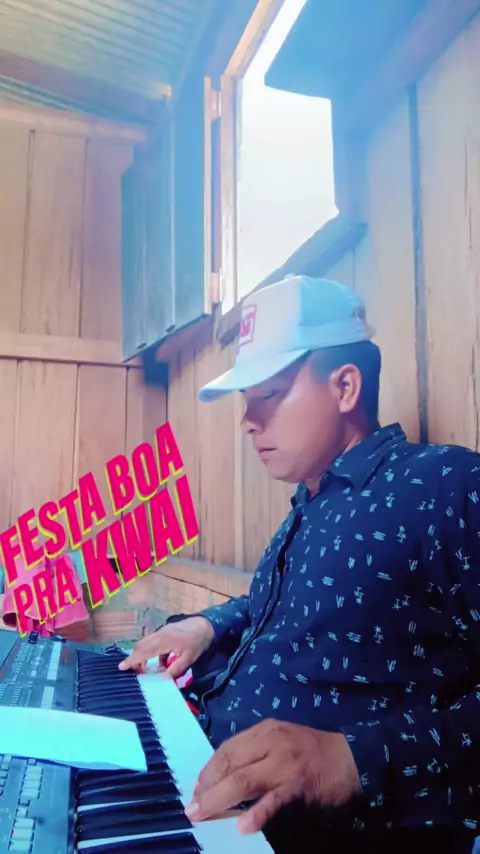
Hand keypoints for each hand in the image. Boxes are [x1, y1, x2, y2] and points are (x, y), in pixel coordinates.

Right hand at [118, 616, 214, 678]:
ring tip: (148, 669)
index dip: (132, 660)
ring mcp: (162, 631)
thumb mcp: (189, 659)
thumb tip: (162, 679)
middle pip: (141, 646)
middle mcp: (159, 634)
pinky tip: (162, 662)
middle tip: (136, 672)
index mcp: (164, 641)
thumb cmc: (198, 642)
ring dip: (144, 655)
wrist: (206, 625)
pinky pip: (153, 642)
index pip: (143, 652)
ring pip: (146, 643)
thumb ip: (175, 669)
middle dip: (136, 659)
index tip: (121, 667)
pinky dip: (153, 652)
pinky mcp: (165, 631)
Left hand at [186, 719, 360, 833]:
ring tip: (204, 814)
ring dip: (220, 800)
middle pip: (230, 765)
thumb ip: (257, 752)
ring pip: (244, 781)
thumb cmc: (314, 751)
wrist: (353, 756)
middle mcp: (271, 742)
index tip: (196, 788)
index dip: (208, 770)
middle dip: (207, 787)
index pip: (227, 749)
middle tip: (192, 808)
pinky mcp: (299, 783)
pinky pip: (274, 799)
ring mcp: (285, 762)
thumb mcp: (282, 741)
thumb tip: (226, 776)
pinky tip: (244, 826)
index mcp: (265, 731)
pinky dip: (257, 812)